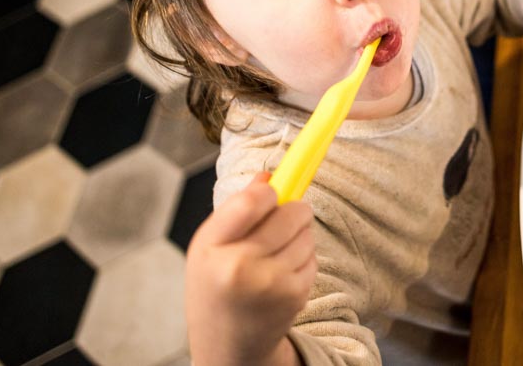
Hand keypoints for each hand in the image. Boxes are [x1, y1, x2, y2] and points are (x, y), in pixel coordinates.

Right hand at [186, 171, 316, 365]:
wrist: (228, 346)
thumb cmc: (216, 286)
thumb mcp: (210, 246)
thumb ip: (236, 209)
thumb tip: (270, 175)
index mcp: (211, 248)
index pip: (251, 202)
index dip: (270, 191)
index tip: (274, 193)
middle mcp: (239, 267)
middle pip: (290, 214)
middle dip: (296, 209)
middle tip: (289, 214)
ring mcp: (270, 284)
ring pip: (306, 234)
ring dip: (301, 235)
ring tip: (279, 252)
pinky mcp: (294, 296)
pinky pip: (312, 258)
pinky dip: (304, 259)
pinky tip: (283, 274)